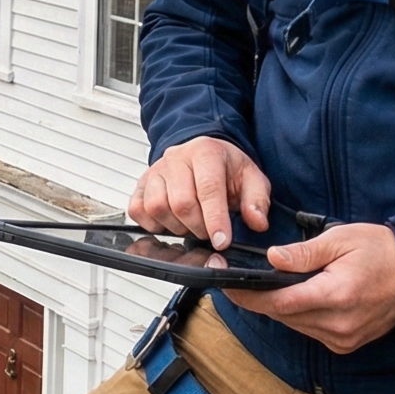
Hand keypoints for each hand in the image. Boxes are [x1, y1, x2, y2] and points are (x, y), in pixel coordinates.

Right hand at [130, 136, 270, 246]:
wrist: (203, 154)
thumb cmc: (226, 168)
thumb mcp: (251, 178)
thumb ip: (257, 200)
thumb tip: (257, 222)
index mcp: (206, 151)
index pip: (208, 188)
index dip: (215, 219)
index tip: (222, 241)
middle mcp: (176, 158)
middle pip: (181, 203)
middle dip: (199, 227)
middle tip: (210, 232)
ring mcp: (155, 171)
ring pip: (157, 207)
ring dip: (177, 226)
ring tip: (191, 225)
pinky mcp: (141, 184)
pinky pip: (137, 210)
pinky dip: (153, 224)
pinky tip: (171, 222)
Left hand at [228, 224, 394, 353]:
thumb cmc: (381, 251)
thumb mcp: (341, 240)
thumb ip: (304, 253)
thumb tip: (272, 259)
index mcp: (336, 296)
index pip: (279, 302)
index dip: (249, 295)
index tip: (227, 285)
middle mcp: (338, 324)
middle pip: (283, 316)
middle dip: (258, 300)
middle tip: (237, 282)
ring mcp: (343, 338)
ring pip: (294, 325)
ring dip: (277, 308)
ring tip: (262, 288)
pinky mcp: (346, 344)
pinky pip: (310, 331)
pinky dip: (297, 316)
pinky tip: (294, 299)